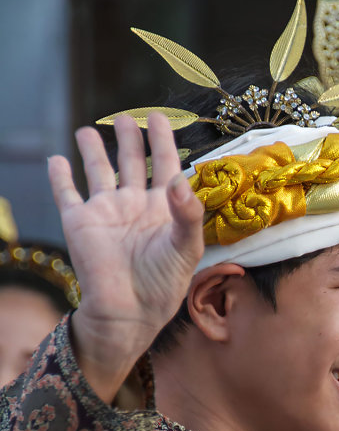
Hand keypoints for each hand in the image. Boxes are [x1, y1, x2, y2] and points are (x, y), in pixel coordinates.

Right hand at [48, 112, 203, 399]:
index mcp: (163, 209)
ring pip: (98, 171)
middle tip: (126, 118)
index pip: (166, 166)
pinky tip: (57, 160)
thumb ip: (189, 213)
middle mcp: (135, 206)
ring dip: (93, 151)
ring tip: (87, 131)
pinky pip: (66, 193)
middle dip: (129, 139)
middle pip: (132, 162)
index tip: (158, 118)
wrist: (128, 312)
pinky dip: (60, 176)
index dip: (163, 142)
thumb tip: (179, 178)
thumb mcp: (187, 248)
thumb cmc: (163, 285)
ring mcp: (106, 212)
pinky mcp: (80, 222)